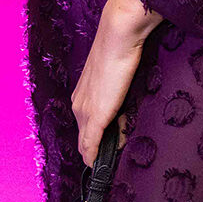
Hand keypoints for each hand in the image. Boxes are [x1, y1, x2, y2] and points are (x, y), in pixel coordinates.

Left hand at [70, 0, 160, 166]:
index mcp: (82, 92)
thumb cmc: (120, 49)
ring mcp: (85, 110)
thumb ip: (116, 92)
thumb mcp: (116, 75)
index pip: (85, 123)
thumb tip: (123, 108)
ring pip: (86, 141)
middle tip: (109, 156)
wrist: (118, 36)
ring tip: (107, 162)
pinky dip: (93, 155)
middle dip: (95, 148)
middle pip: (84, 135)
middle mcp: (79, 102)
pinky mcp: (95, 116)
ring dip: (96, 153)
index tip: (105, 147)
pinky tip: (96, 165)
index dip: (94, 137)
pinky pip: (91, 143)